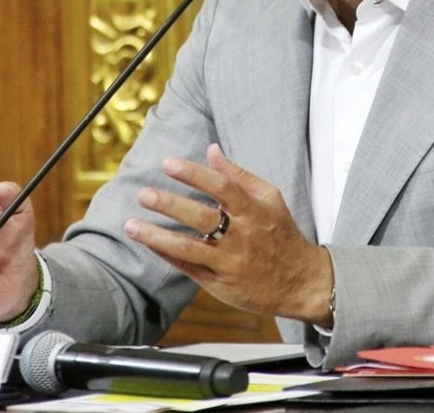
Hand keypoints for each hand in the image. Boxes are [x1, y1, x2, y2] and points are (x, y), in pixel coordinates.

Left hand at [124, 144, 333, 326]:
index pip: (222, 187)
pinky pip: (189, 268)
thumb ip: (239, 175)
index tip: (168, 163)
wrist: (301, 283)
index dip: (194, 174)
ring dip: (157, 236)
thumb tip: (211, 150)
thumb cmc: (282, 234)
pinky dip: (167, 255)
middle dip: (170, 205)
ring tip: (131, 225)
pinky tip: (149, 243)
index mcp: (255, 211)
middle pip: (202, 218)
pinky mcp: (221, 284)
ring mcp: (230, 262)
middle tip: (144, 193)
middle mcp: (242, 236)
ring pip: (189, 248)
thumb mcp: (270, 198)